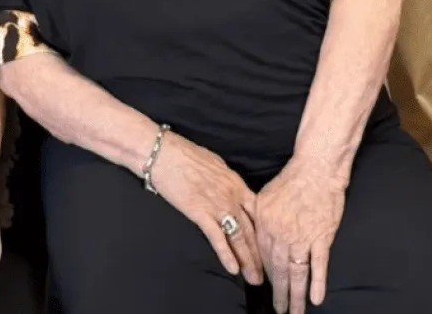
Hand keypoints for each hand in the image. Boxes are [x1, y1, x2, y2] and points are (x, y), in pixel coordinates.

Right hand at [152, 131, 263, 285]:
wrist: (163, 153)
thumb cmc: (185, 153)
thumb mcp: (215, 163)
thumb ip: (227, 180)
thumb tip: (232, 189)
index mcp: (236, 183)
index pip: (258, 212)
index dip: (265, 232)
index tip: (268, 248)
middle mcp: (231, 196)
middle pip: (251, 229)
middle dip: (259, 254)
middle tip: (265, 273)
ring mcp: (217, 205)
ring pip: (238, 237)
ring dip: (247, 260)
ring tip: (253, 278)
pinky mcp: (200, 213)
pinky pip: (217, 238)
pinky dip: (226, 254)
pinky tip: (233, 270)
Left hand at [255, 157, 344, 313]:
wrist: (315, 169)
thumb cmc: (291, 180)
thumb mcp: (266, 196)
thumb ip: (260, 217)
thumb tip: (255, 236)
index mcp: (265, 222)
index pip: (263, 256)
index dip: (266, 274)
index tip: (266, 288)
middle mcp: (281, 233)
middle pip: (278, 269)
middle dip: (278, 292)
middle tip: (278, 310)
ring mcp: (302, 237)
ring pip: (297, 272)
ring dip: (295, 295)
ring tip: (294, 312)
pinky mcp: (321, 237)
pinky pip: (319, 265)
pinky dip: (318, 283)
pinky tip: (316, 299)